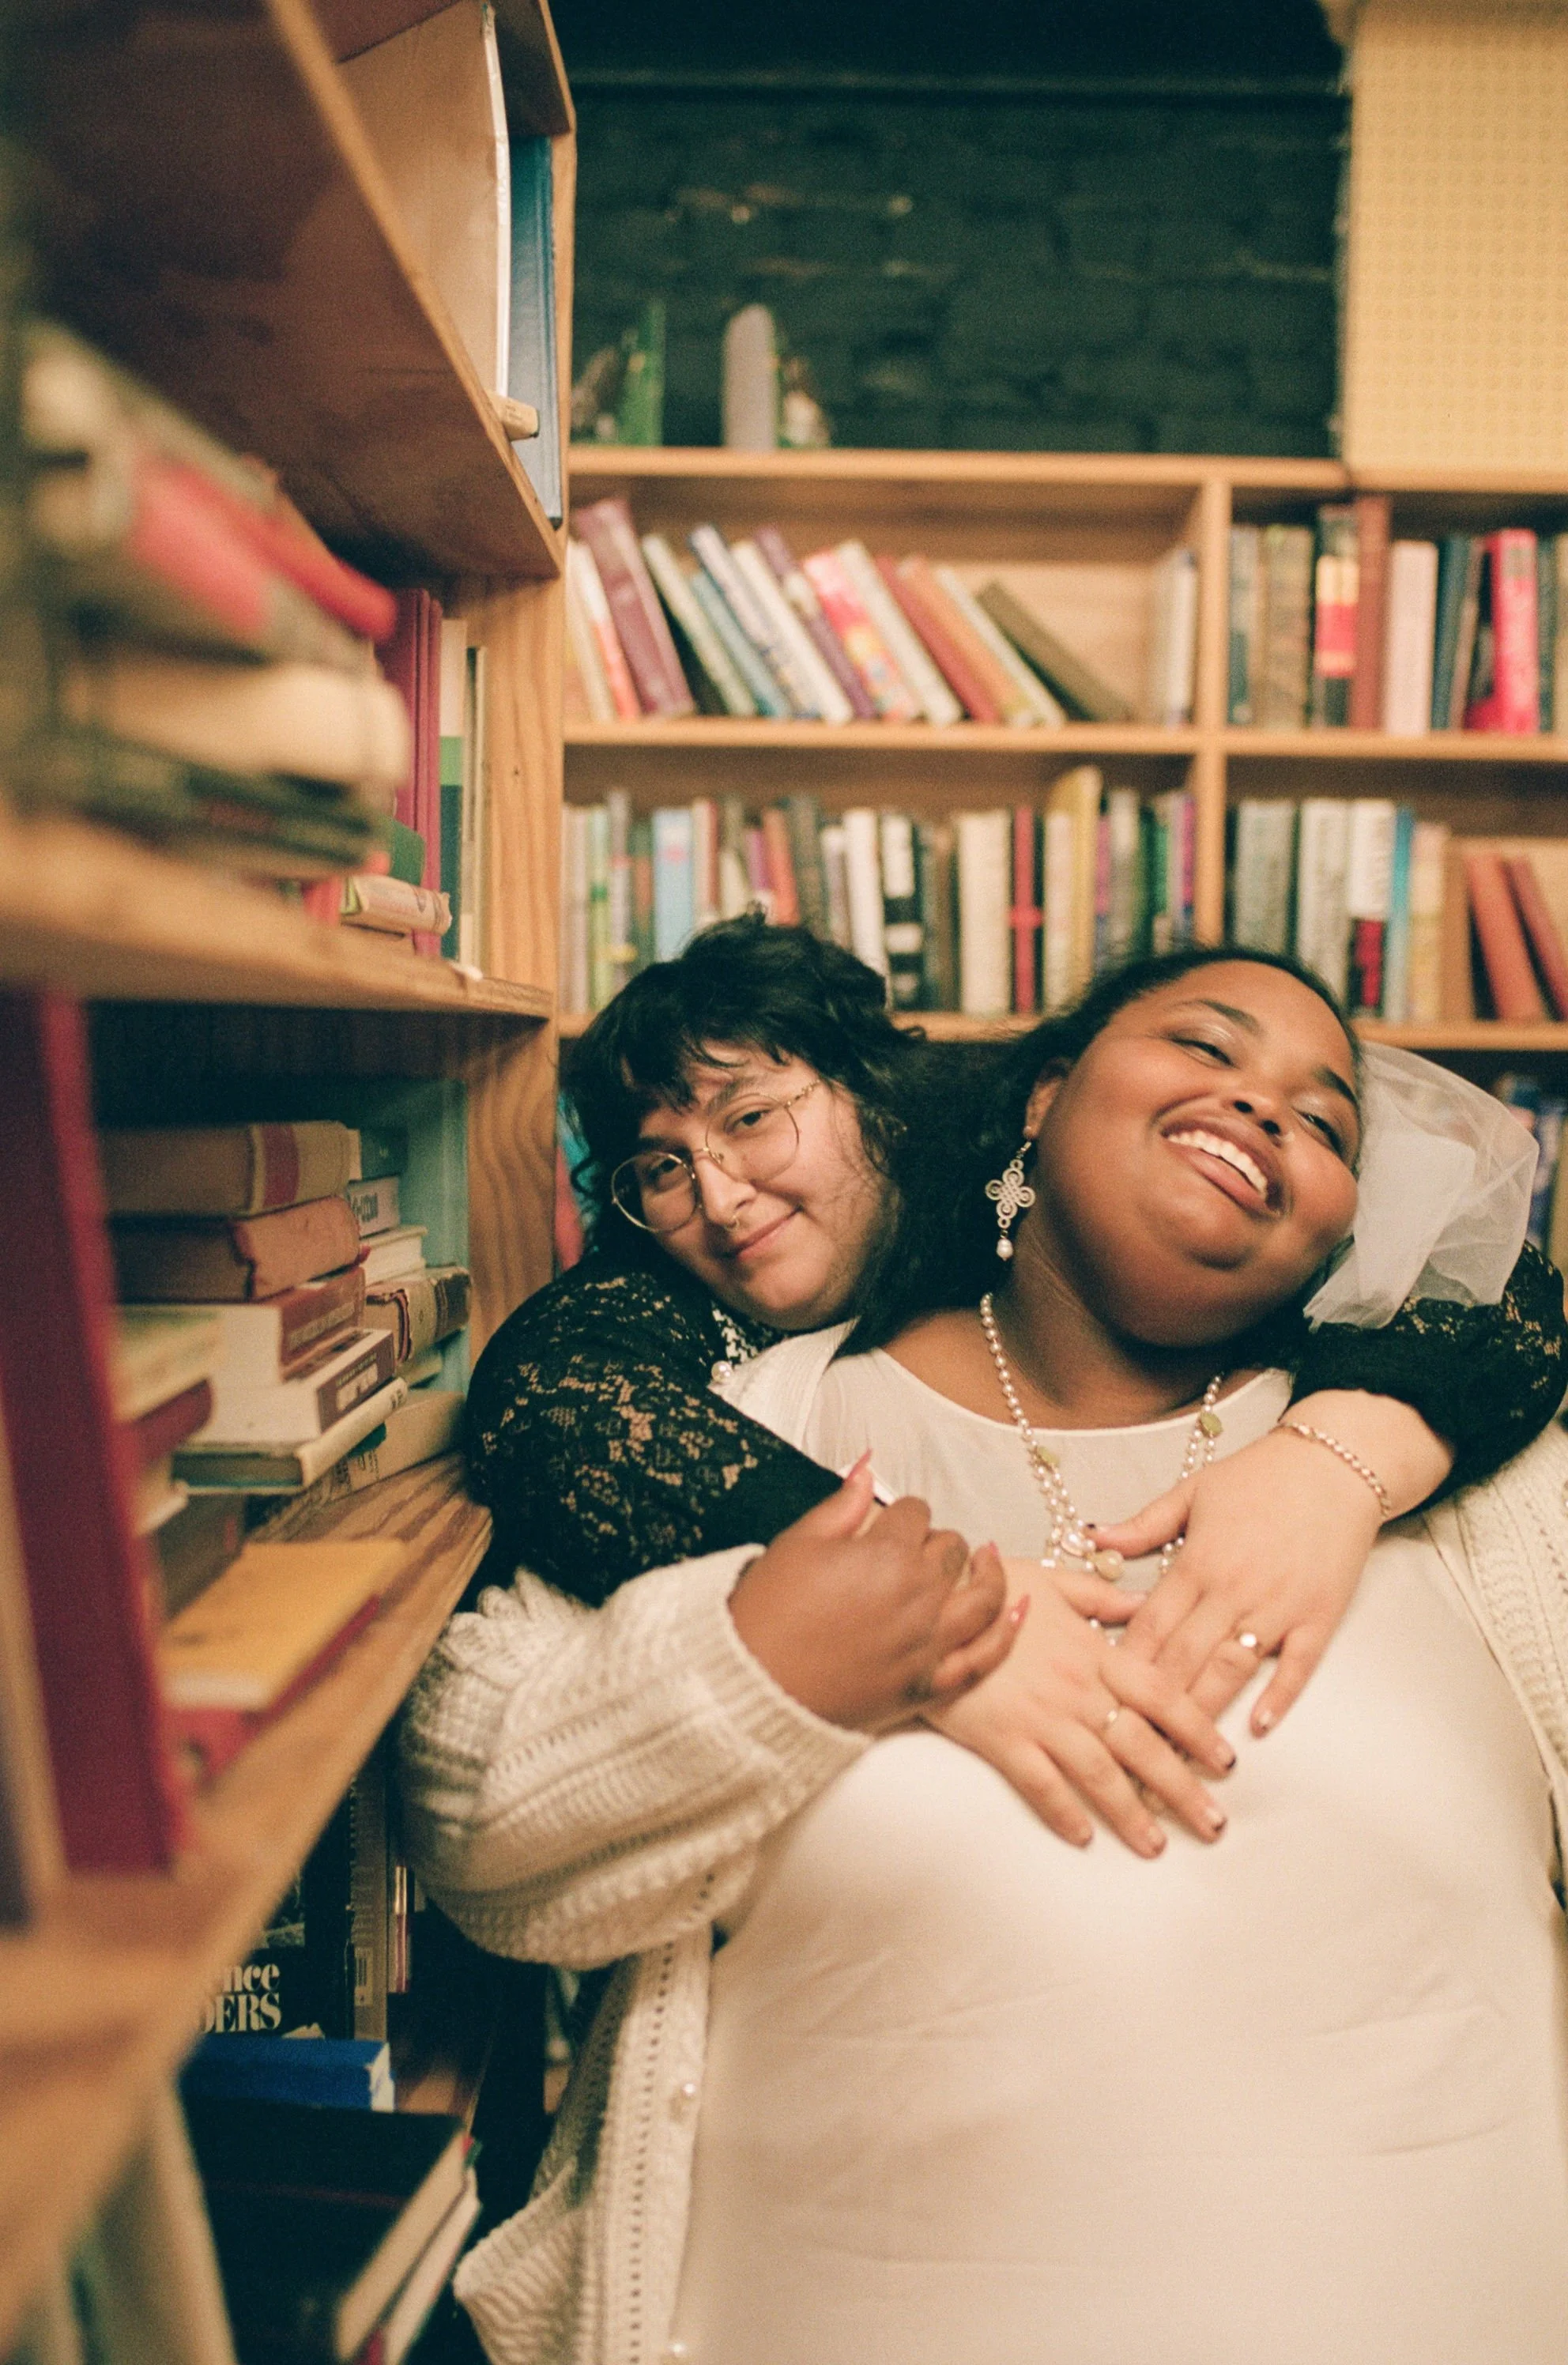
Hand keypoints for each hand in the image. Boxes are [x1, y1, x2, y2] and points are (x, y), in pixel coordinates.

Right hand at [729, 1460, 1019, 1733]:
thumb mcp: (797, 1544)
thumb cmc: (766, 1617)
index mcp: (884, 1553)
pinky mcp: (931, 1683)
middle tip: (919, 1548)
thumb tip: (867, 1464)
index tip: (893, 1522)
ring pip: (983, 1597)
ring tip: (987, 1562)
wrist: (753, 1688)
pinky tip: (1021, 1611)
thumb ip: (840, 1504)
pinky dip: (1008, 1632)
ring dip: (990, 1573)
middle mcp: (917, 1594)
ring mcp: (929, 1642)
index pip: (915, 1514)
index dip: (904, 1514)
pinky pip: (986, 1656)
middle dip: (937, 1542)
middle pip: (951, 1550)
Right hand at [926, 1558, 1233, 1857]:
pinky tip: (1084, 1838)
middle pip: (1142, 1744)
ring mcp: (1039, 1715)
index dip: (1198, 1730)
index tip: (1227, 1763)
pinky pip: (1038, 1783)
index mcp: (1094, 1651)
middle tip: (1214, 1826)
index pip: (1161, 1695)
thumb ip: (1101, 1596)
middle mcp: (1076, 1688)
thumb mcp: (1051, 1580)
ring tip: (1156, 1845)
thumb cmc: (989, 1588)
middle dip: (1181, 1788)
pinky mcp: (1000, 1737)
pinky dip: (1063, 1812)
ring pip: (1098, 1772)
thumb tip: (1143, 1603)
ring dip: (1130, 1813)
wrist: (926, 1601)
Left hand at [1095, 1401, 1420, 1734]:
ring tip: (1180, 1761)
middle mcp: (1232, 1590)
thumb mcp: (1192, 1490)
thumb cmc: (1260, 1476)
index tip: (1099, 1704)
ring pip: (1231, 1670)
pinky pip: (1296, 1665)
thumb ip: (1142, 1524)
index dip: (1122, 1670)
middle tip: (1129, 1752)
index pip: (1149, 1628)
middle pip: (1182, 1661)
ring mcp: (1277, 1606)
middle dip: (1152, 1711)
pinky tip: (1256, 1727)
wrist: (1334, 1463)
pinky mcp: (1318, 1615)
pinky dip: (1277, 1696)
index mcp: (1196, 1562)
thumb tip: (1092, 1537)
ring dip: (1203, 1717)